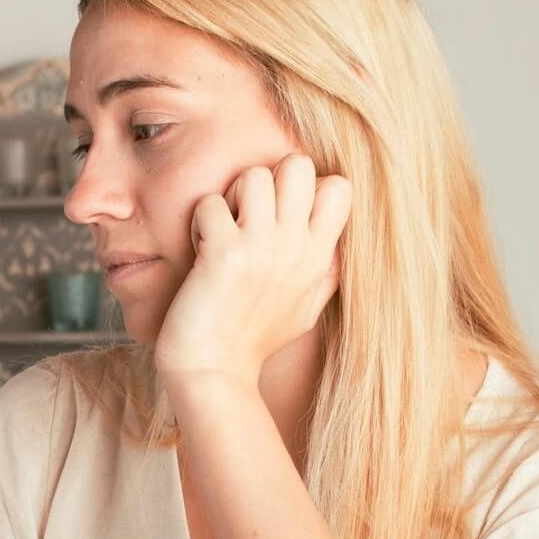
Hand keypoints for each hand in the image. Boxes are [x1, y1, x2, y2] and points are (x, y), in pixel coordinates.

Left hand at [153, 153, 351, 384]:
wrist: (215, 373)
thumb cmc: (254, 342)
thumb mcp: (306, 310)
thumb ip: (324, 274)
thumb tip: (335, 248)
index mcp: (319, 257)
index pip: (339, 187)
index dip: (307, 186)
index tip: (283, 214)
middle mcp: (295, 247)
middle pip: (297, 165)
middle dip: (270, 177)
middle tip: (249, 213)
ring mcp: (261, 248)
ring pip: (255, 175)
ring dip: (232, 197)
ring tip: (223, 230)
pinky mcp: (223, 254)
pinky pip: (212, 203)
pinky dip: (200, 222)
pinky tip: (200, 250)